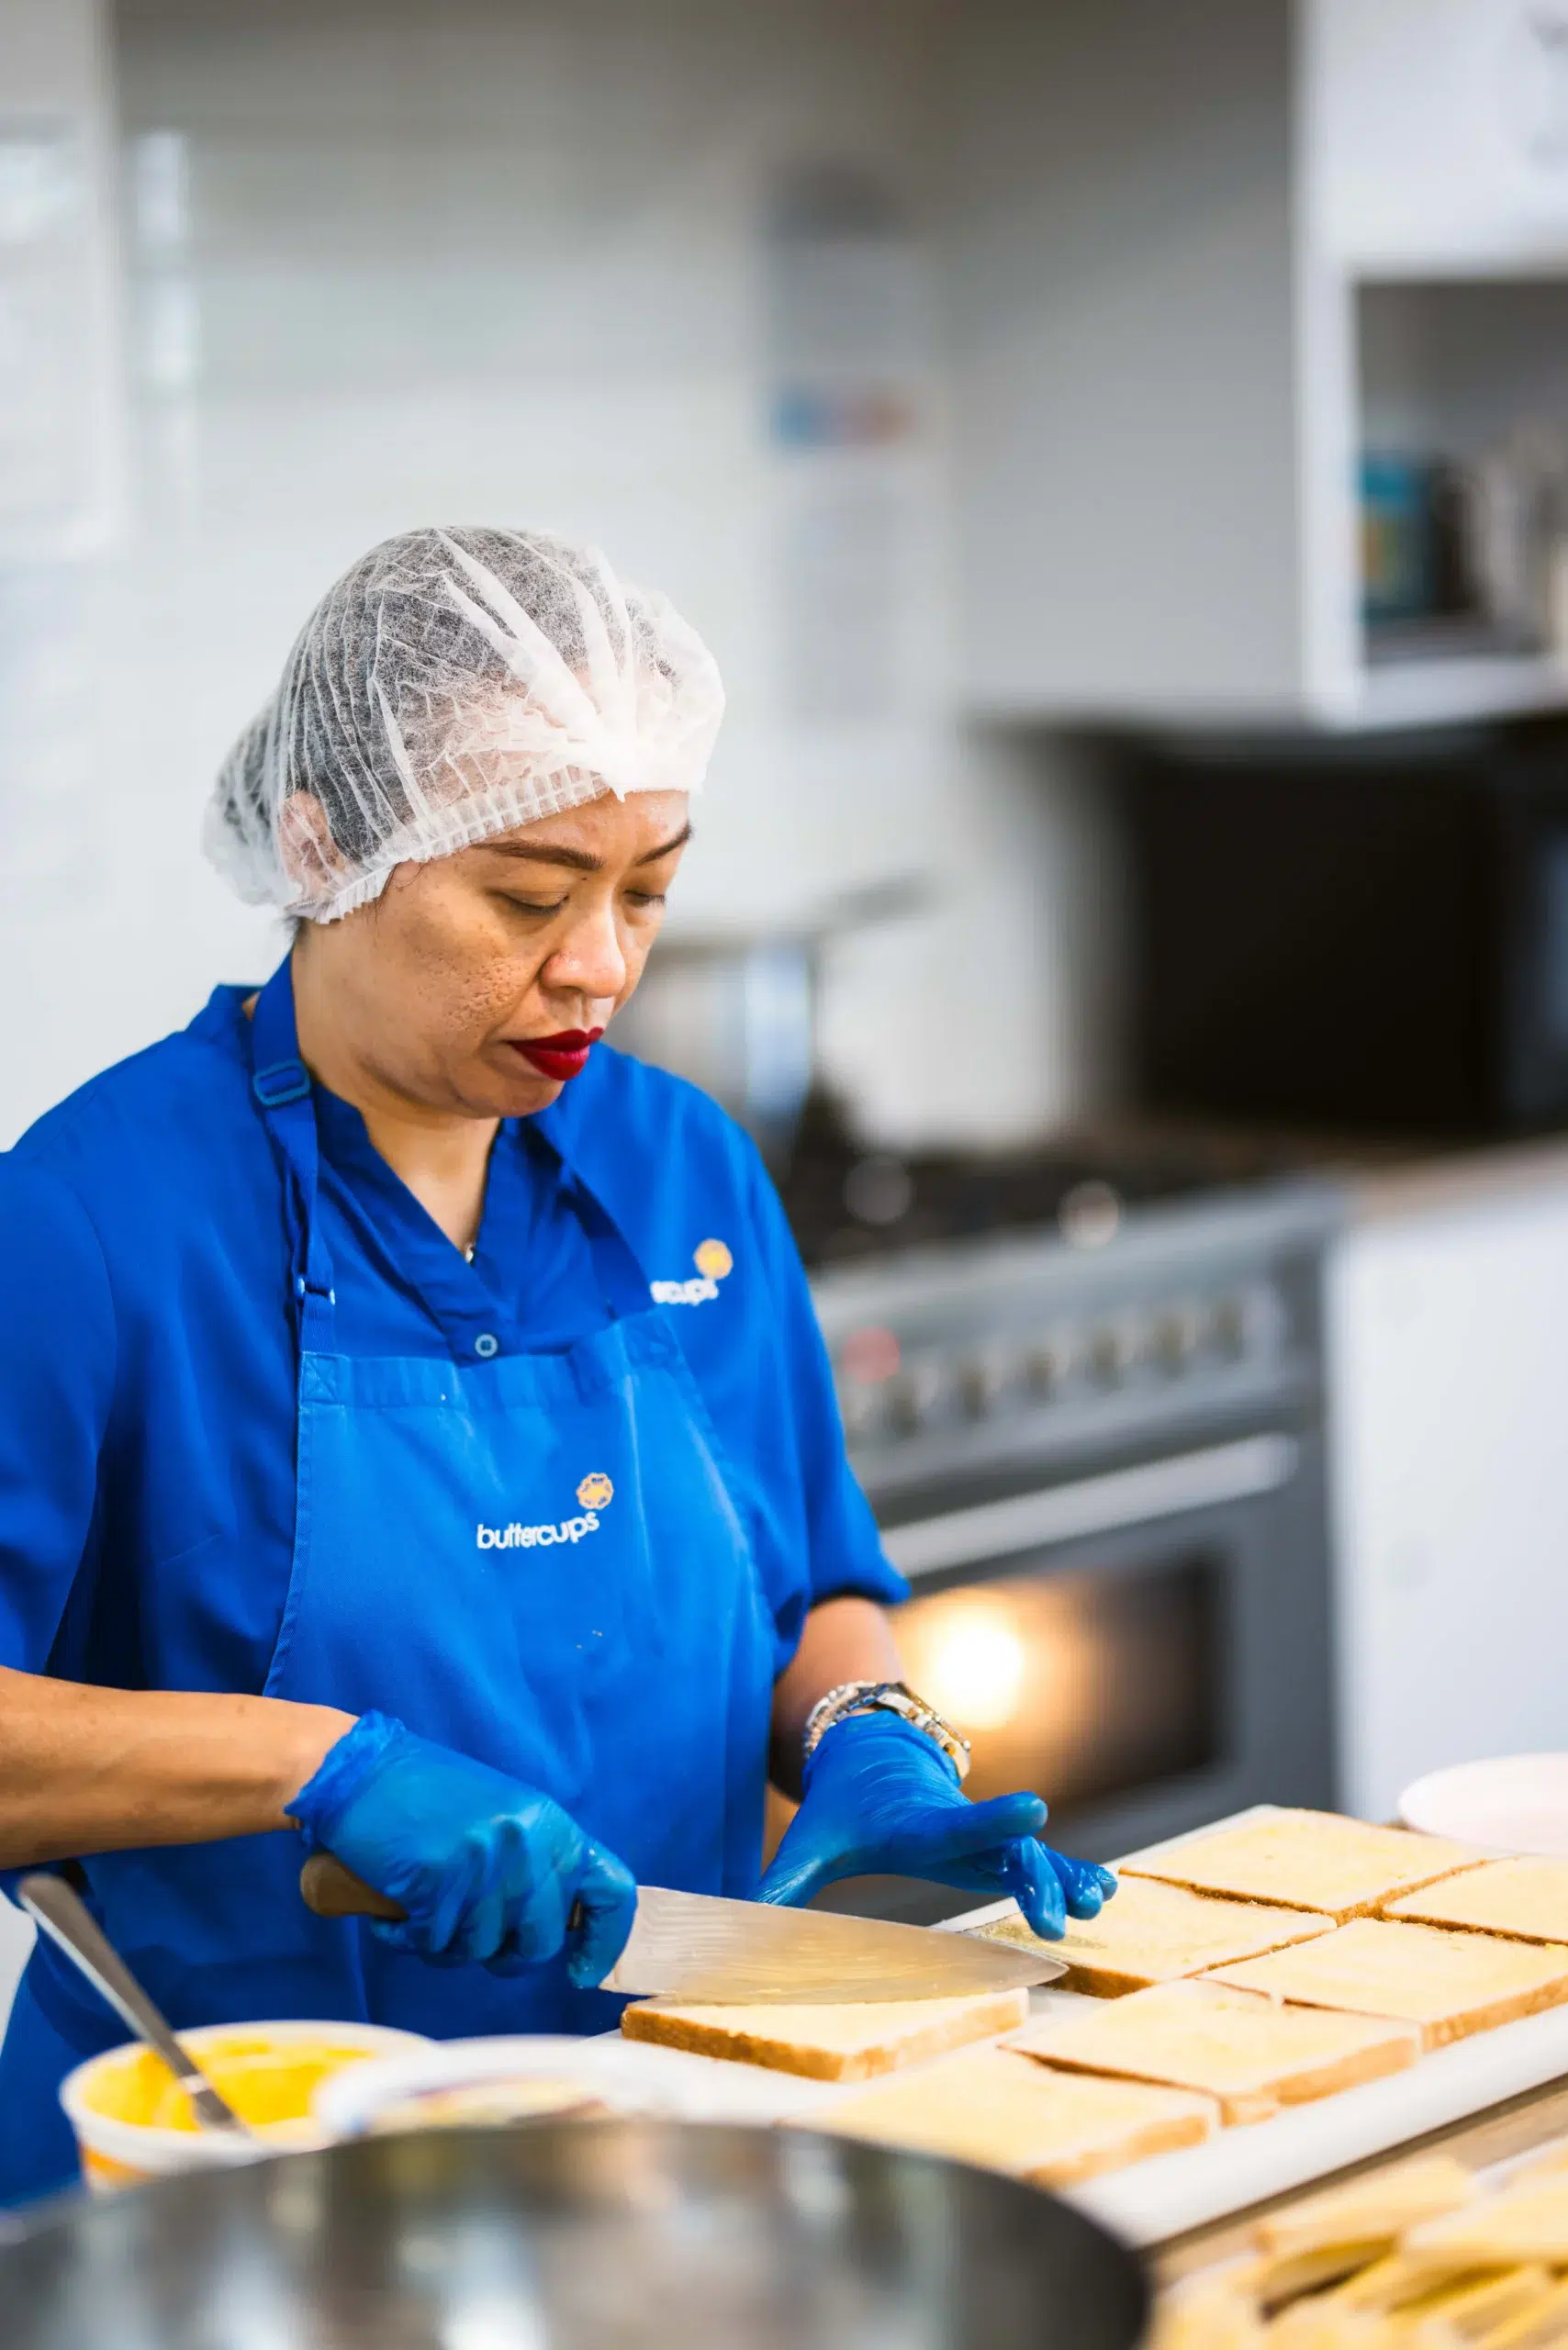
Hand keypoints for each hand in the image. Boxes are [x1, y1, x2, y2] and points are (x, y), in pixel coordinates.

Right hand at [287, 1712, 636, 1983]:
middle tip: (467, 1933)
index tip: (581, 1971)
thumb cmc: (427, 1796)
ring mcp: (484, 1864)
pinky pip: (431, 1944)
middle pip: (540, 1942)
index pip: (612, 1891)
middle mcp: (527, 1844)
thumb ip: (537, 1861)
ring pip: (480, 1950)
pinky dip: (407, 1939)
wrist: (358, 1770)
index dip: (604, 1941)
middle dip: (504, 1954)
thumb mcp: (505, 1815)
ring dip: (446, 1943)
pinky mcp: (437, 1882)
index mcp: (552, 1824)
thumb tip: (560, 1924)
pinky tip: (395, 1912)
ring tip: (424, 1906)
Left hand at [756, 1713, 1116, 1939]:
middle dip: (1034, 1876)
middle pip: (1003, 1850)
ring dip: (1062, 1875)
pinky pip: (1036, 1862)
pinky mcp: (991, 1847)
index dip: (993, 1821)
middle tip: (1058, 1916)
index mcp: (915, 1822)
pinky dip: (1068, 1872)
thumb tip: (736, 1924)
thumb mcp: (809, 1841)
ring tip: (1098, 1899)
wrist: (872, 1752)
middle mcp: (956, 1827)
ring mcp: (980, 1837)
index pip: (955, 1823)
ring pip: (1030, 1856)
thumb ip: (779, 1884)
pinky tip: (1103, 1893)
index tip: (1036, 1809)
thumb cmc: (839, 1805)